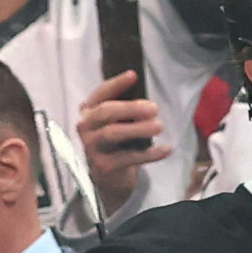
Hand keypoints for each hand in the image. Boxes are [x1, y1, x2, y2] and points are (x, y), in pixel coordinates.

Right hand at [77, 72, 168, 215]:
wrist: (110, 177)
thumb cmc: (117, 141)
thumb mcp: (118, 120)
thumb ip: (126, 107)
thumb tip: (145, 94)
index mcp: (88, 111)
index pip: (100, 94)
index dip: (116, 84)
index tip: (133, 75)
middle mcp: (85, 128)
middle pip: (106, 112)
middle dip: (131, 108)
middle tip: (155, 108)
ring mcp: (92, 148)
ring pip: (113, 133)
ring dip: (138, 128)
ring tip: (160, 126)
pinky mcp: (103, 166)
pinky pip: (128, 157)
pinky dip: (149, 154)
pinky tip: (166, 149)